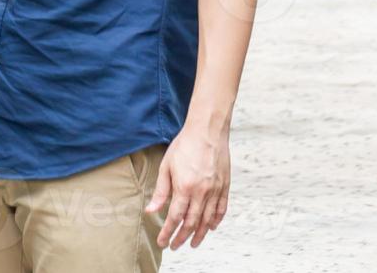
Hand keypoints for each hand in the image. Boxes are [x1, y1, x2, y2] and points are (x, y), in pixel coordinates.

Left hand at [145, 121, 230, 249]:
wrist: (207, 131)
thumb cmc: (184, 145)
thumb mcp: (166, 166)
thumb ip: (161, 191)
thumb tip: (151, 210)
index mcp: (185, 187)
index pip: (175, 217)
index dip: (168, 232)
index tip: (163, 242)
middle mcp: (202, 192)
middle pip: (192, 223)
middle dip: (182, 237)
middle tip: (175, 246)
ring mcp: (215, 190)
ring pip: (208, 220)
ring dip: (200, 234)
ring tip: (193, 243)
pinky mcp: (225, 186)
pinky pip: (222, 209)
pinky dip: (216, 220)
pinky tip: (211, 227)